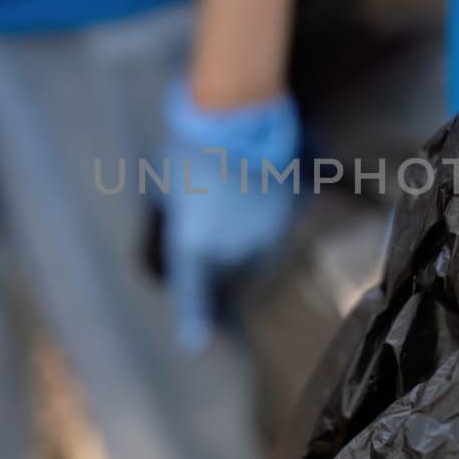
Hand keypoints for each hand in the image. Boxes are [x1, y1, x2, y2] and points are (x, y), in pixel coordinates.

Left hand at [162, 81, 298, 351]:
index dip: (195, 318)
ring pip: (256, 245)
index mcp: (194, 244)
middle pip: (230, 267)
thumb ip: (179, 214)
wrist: (235, 117)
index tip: (197, 341)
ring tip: (235, 186)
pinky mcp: (289, 212)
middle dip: (224, 253)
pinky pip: (276, 220)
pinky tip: (256, 178)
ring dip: (246, 228)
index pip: (194, 293)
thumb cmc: (190, 149)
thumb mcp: (169, 187)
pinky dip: (268, 208)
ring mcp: (264, 232)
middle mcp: (231, 248)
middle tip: (216, 217)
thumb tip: (188, 222)